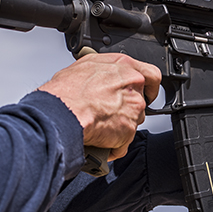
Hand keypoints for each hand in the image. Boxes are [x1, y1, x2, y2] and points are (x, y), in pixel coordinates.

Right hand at [38, 53, 160, 160]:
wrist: (61, 112)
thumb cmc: (66, 90)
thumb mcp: (86, 66)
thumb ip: (105, 70)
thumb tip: (103, 76)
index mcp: (125, 66)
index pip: (151, 75)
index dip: (149, 87)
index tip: (145, 93)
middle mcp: (133, 86)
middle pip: (140, 101)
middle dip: (127, 109)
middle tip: (110, 112)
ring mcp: (134, 109)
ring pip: (133, 122)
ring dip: (119, 126)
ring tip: (98, 126)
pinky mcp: (129, 130)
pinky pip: (123, 143)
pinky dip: (112, 146)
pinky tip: (98, 141)